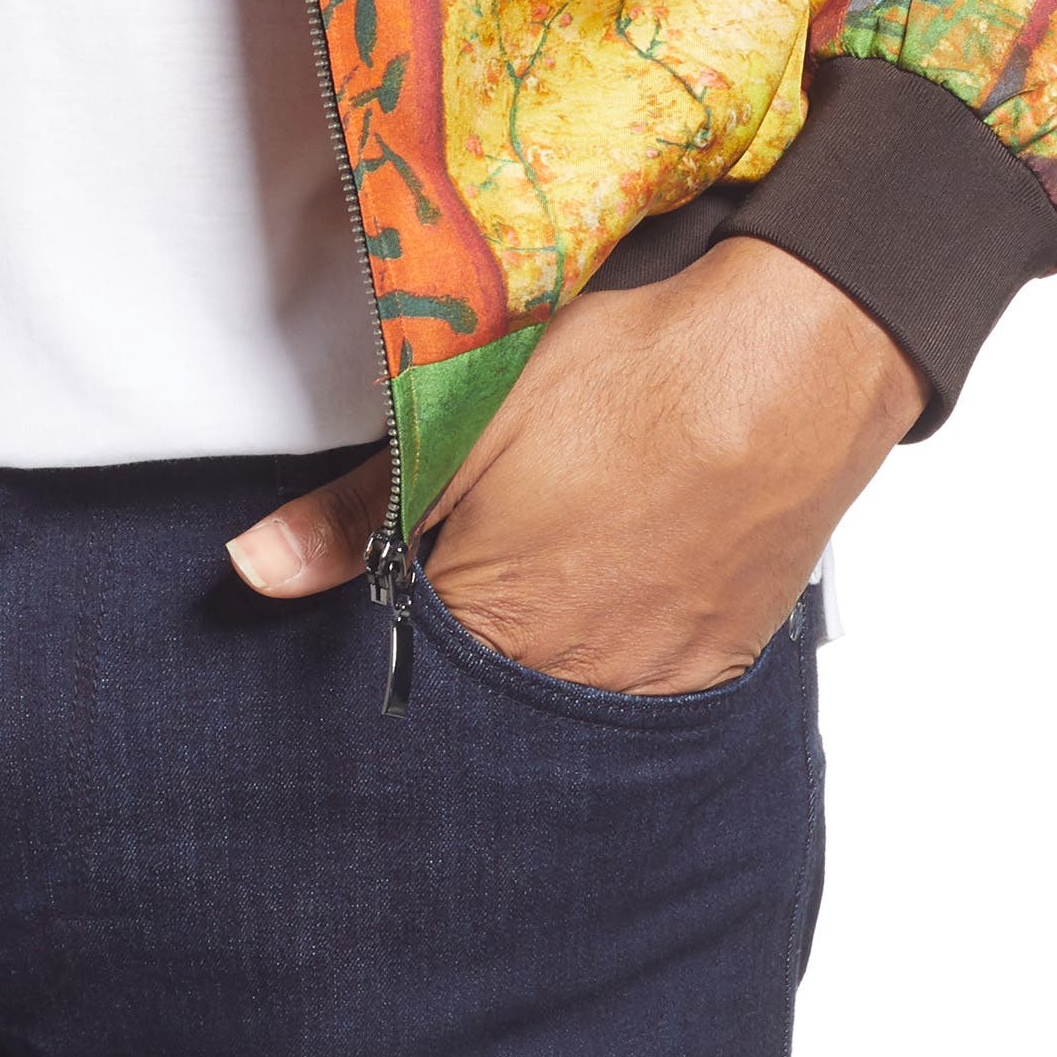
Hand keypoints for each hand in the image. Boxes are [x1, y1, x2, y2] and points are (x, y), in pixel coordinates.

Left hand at [228, 237, 926, 691]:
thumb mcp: (464, 413)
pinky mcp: (727, 657)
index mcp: (501, 629)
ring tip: (554, 563)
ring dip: (544, 651)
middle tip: (483, 563)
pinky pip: (650, 685)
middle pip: (489, 704)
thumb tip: (257, 569)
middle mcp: (586, 682)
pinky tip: (617, 578)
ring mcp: (667, 679)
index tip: (398, 589)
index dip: (391, 629)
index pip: (406, 681)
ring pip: (569, 698)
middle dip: (464, 654)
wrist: (798, 353)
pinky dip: (620, 645)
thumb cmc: (634, 375)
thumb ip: (357, 508)